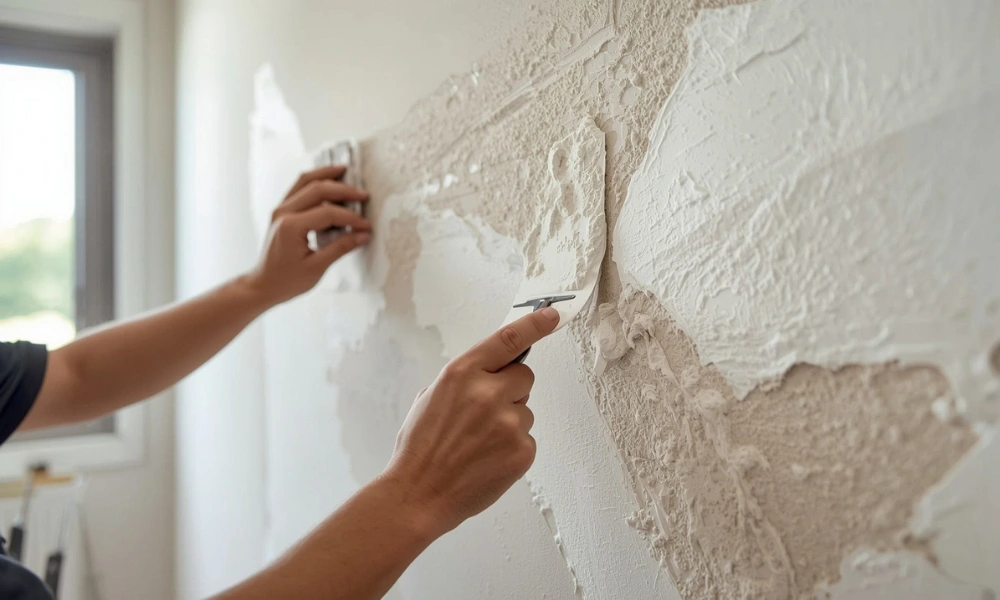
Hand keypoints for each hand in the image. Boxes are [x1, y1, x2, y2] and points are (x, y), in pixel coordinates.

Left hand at [246, 165, 371, 305]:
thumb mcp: (317, 268)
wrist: (262, 285)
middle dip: (343, 190)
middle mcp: (283, 213)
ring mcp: (279, 209)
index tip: (366, 226)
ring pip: (305, 181)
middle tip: (363, 195)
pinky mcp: (281, 211)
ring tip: (344, 169)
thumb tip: (363, 235)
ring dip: (326, 175)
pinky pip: (298, 188)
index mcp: (291, 227)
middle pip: (317, 189)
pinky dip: (314, 181)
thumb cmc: (287, 281)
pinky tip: (327, 179)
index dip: (350, 218)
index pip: (327, 213)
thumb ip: (341, 248)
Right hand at [381, 307, 560, 536]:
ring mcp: (507, 423)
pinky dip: (511, 448)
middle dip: (511, 389)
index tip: (552, 315)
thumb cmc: (420, 449)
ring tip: (478, 444)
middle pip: (524, 375)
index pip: (507, 339)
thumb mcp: (431, 398)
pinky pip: (527, 439)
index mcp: (461, 374)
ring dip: (509, 422)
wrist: (417, 495)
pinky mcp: (521, 450)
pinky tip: (487, 460)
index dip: (534, 324)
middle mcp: (487, 393)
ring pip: (525, 410)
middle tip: (487, 412)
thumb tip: (493, 372)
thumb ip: (465, 380)